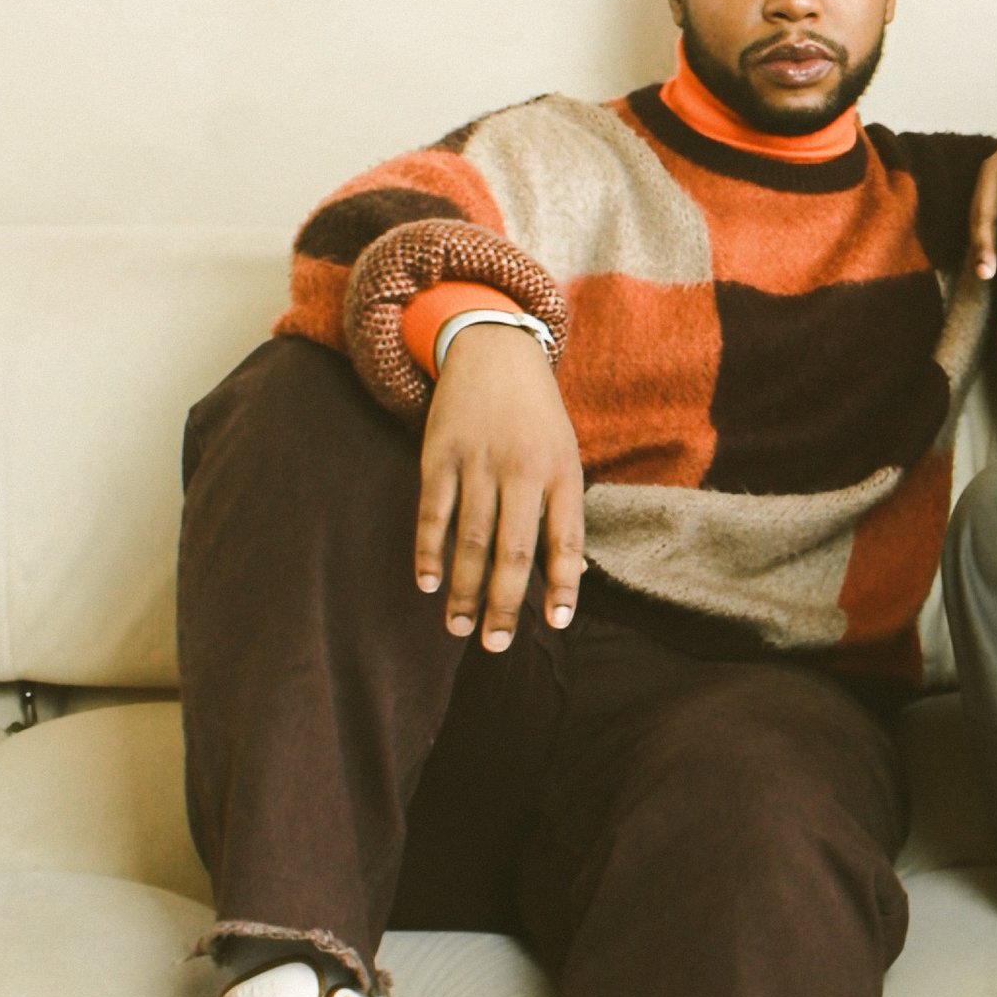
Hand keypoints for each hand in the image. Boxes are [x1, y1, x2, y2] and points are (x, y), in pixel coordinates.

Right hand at [413, 325, 585, 649]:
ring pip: (470, 538)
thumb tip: (569, 575)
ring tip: (458, 628)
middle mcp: (521, 469)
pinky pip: (433, 512)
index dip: (562, 584)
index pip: (565, 539)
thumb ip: (563, 511)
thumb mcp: (565, 454)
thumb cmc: (536, 417)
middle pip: (513, 549)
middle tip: (496, 645)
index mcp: (561, 472)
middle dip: (504, 603)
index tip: (557, 624)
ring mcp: (478, 461)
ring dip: (462, 589)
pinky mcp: (440, 454)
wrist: (494, 350)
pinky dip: (429, 551)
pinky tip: (427, 583)